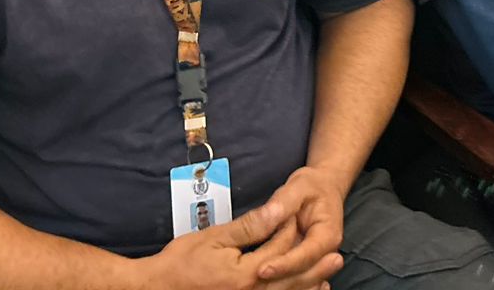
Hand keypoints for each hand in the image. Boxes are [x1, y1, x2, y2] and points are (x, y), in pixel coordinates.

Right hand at [131, 200, 323, 289]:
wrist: (157, 289)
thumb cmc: (181, 263)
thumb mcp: (215, 238)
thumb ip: (249, 227)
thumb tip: (277, 212)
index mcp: (247, 273)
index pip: (280, 250)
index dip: (292, 232)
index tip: (303, 218)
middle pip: (291, 279)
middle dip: (314, 267)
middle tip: (336, 257)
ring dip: (307, 287)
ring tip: (327, 279)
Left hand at [252, 166, 349, 285]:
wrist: (323, 187)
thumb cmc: (312, 187)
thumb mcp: (298, 186)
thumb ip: (284, 202)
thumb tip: (270, 214)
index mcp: (327, 235)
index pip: (305, 256)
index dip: (284, 264)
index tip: (262, 269)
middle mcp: (325, 253)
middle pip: (301, 273)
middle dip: (277, 278)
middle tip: (251, 278)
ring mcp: (315, 260)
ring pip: (297, 278)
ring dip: (278, 283)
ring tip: (254, 283)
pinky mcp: (305, 262)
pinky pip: (293, 276)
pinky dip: (280, 281)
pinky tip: (263, 284)